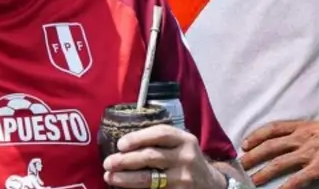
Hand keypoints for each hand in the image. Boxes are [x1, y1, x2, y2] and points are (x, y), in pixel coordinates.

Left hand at [103, 125, 225, 188]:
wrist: (210, 184)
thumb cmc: (185, 160)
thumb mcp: (181, 144)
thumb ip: (159, 140)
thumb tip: (122, 144)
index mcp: (185, 140)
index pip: (160, 134)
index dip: (138, 138)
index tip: (120, 144)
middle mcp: (186, 158)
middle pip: (151, 157)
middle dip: (125, 160)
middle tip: (107, 163)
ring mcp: (184, 179)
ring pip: (149, 179)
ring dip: (126, 178)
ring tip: (110, 177)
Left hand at [241, 120, 318, 187]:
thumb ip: (305, 133)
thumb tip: (294, 140)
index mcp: (302, 127)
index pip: (272, 129)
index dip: (256, 136)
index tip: (245, 144)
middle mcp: (302, 138)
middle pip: (270, 146)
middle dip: (253, 156)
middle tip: (240, 164)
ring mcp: (309, 153)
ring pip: (278, 162)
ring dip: (263, 172)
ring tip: (252, 180)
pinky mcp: (318, 167)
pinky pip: (297, 178)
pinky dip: (285, 186)